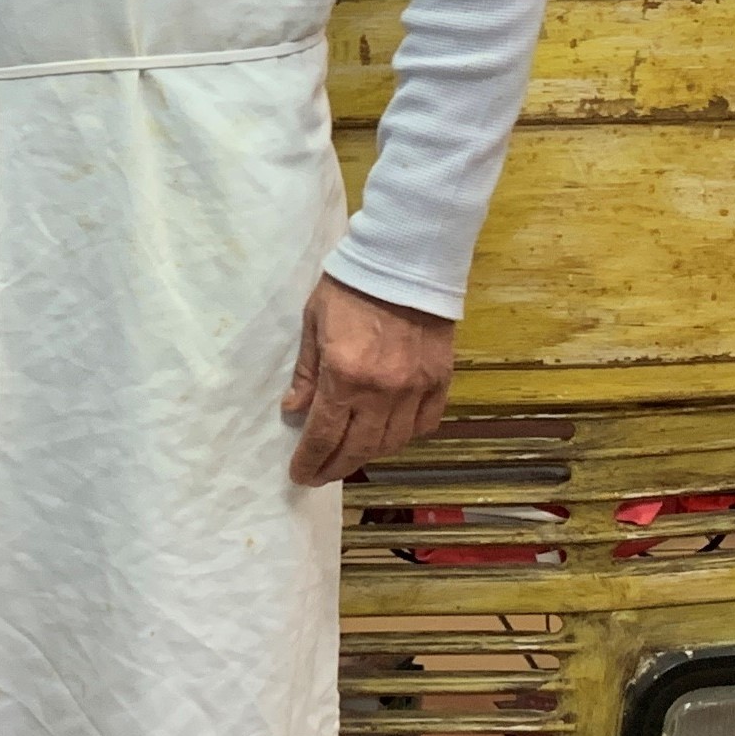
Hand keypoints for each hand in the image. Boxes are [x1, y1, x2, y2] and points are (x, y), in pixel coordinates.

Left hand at [282, 275, 455, 485]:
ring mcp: (415, 388)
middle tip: (321, 475)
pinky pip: (424, 424)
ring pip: (392, 443)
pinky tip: (389, 435)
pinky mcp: (440, 380)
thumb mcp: (313, 323)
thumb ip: (307, 373)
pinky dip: (406, 436)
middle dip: (335, 468)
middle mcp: (382, 391)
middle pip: (359, 449)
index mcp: (345, 376)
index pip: (324, 435)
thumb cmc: (350, 287)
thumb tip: (294, 411)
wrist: (403, 260)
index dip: (310, 461)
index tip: (300, 475)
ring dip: (369, 455)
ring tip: (351, 456)